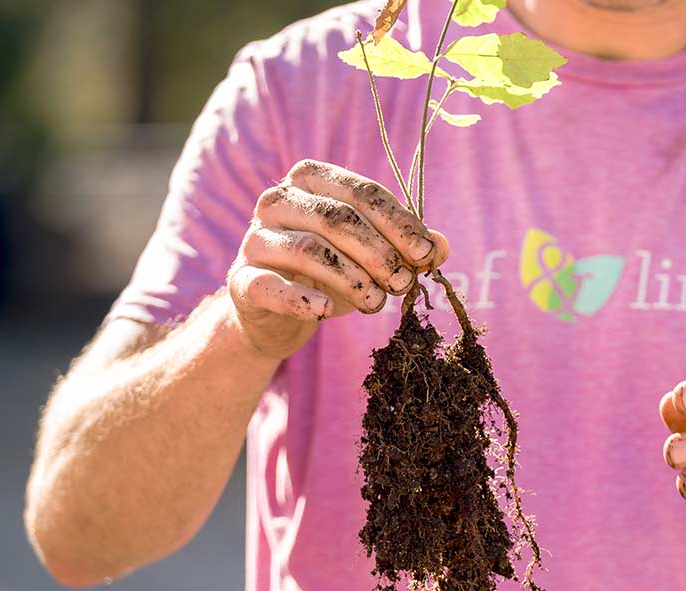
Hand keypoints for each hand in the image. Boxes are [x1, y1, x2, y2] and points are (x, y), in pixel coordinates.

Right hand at [226, 158, 450, 357]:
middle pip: (338, 218)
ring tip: (378, 303)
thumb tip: (442, 246)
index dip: (400, 223)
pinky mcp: (242, 280)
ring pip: (311, 251)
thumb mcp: (372, 257)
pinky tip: (325, 311)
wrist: (276, 315)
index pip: (363, 193)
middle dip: (380, 253)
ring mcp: (255, 239)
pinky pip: (272, 286)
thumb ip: (405, 247)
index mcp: (311, 179)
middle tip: (404, 283)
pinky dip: (302, 299)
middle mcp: (277, 199)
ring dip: (353, 280)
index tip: (427, 253)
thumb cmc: (329, 275)